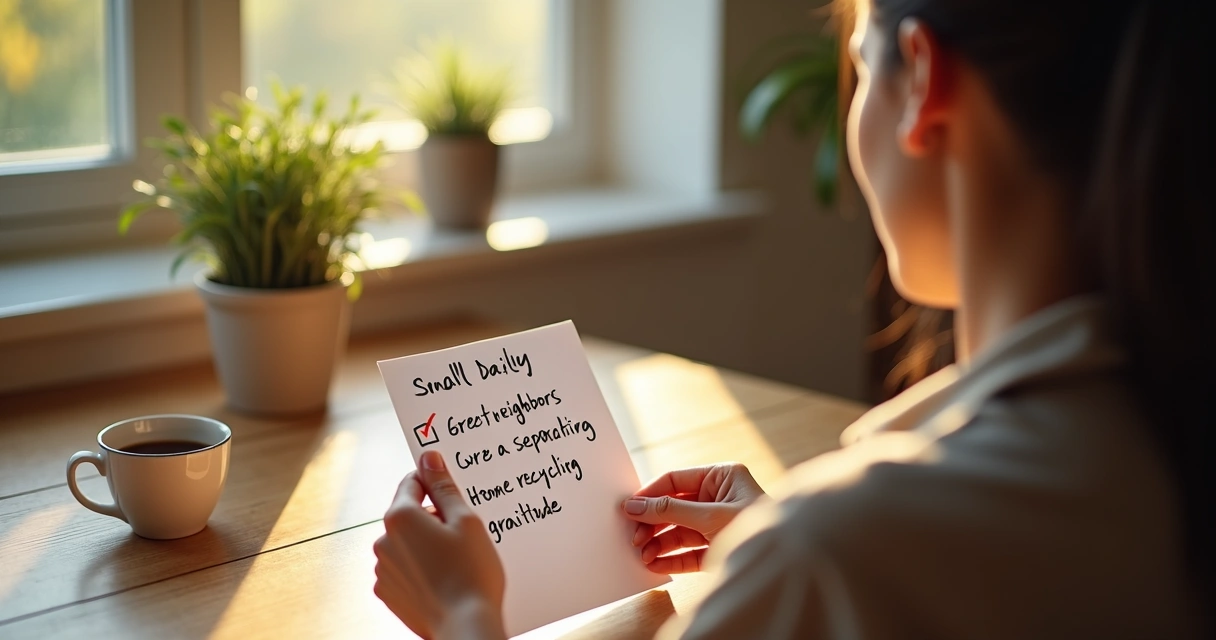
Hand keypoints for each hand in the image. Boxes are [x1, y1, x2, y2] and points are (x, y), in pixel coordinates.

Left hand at [373, 451, 506, 639]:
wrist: (466, 627)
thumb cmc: (471, 572)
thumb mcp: (465, 521)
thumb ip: (443, 486)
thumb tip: (428, 456)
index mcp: (400, 516)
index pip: (413, 481)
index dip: (436, 484)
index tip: (454, 495)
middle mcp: (383, 540)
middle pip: (409, 513)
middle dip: (433, 517)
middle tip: (463, 535)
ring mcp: (382, 569)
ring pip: (406, 542)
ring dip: (426, 544)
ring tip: (456, 562)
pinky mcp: (387, 593)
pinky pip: (403, 569)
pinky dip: (420, 569)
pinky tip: (443, 580)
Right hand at [621, 463, 764, 573]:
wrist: (790, 563)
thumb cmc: (759, 528)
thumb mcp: (710, 516)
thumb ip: (670, 511)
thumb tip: (635, 505)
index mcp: (722, 477)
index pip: (676, 480)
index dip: (651, 493)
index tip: (629, 507)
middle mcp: (718, 498)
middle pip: (673, 508)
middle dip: (653, 524)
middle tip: (634, 536)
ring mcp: (716, 524)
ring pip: (678, 532)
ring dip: (658, 544)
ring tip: (643, 554)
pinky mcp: (717, 548)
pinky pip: (687, 552)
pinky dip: (670, 559)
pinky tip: (655, 564)